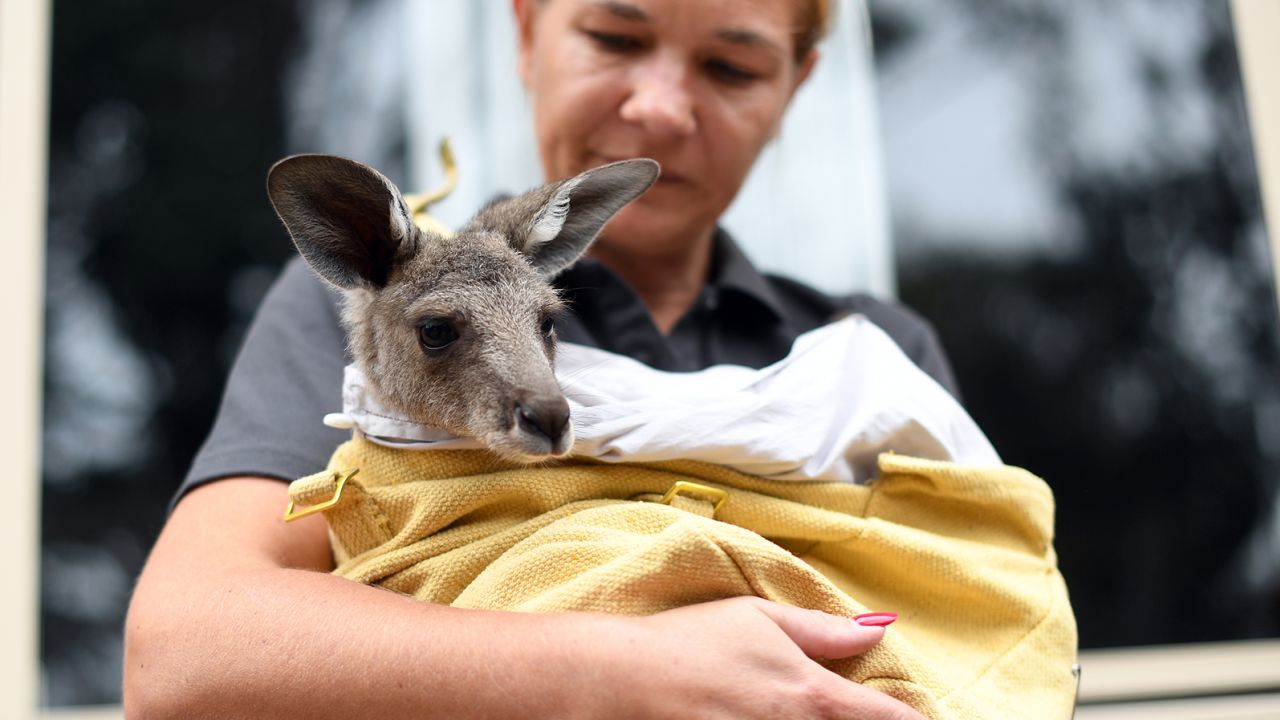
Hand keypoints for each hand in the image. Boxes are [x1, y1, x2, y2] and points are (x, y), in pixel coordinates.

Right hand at [594, 597, 925, 718]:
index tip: (922, 718)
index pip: (885, 719)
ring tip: (789, 708)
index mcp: (812, 695)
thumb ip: (824, 630)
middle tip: (840, 708)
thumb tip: (878, 628)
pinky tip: (761, 716)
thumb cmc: (690, 643)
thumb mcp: (759, 618)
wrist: (624, 682)